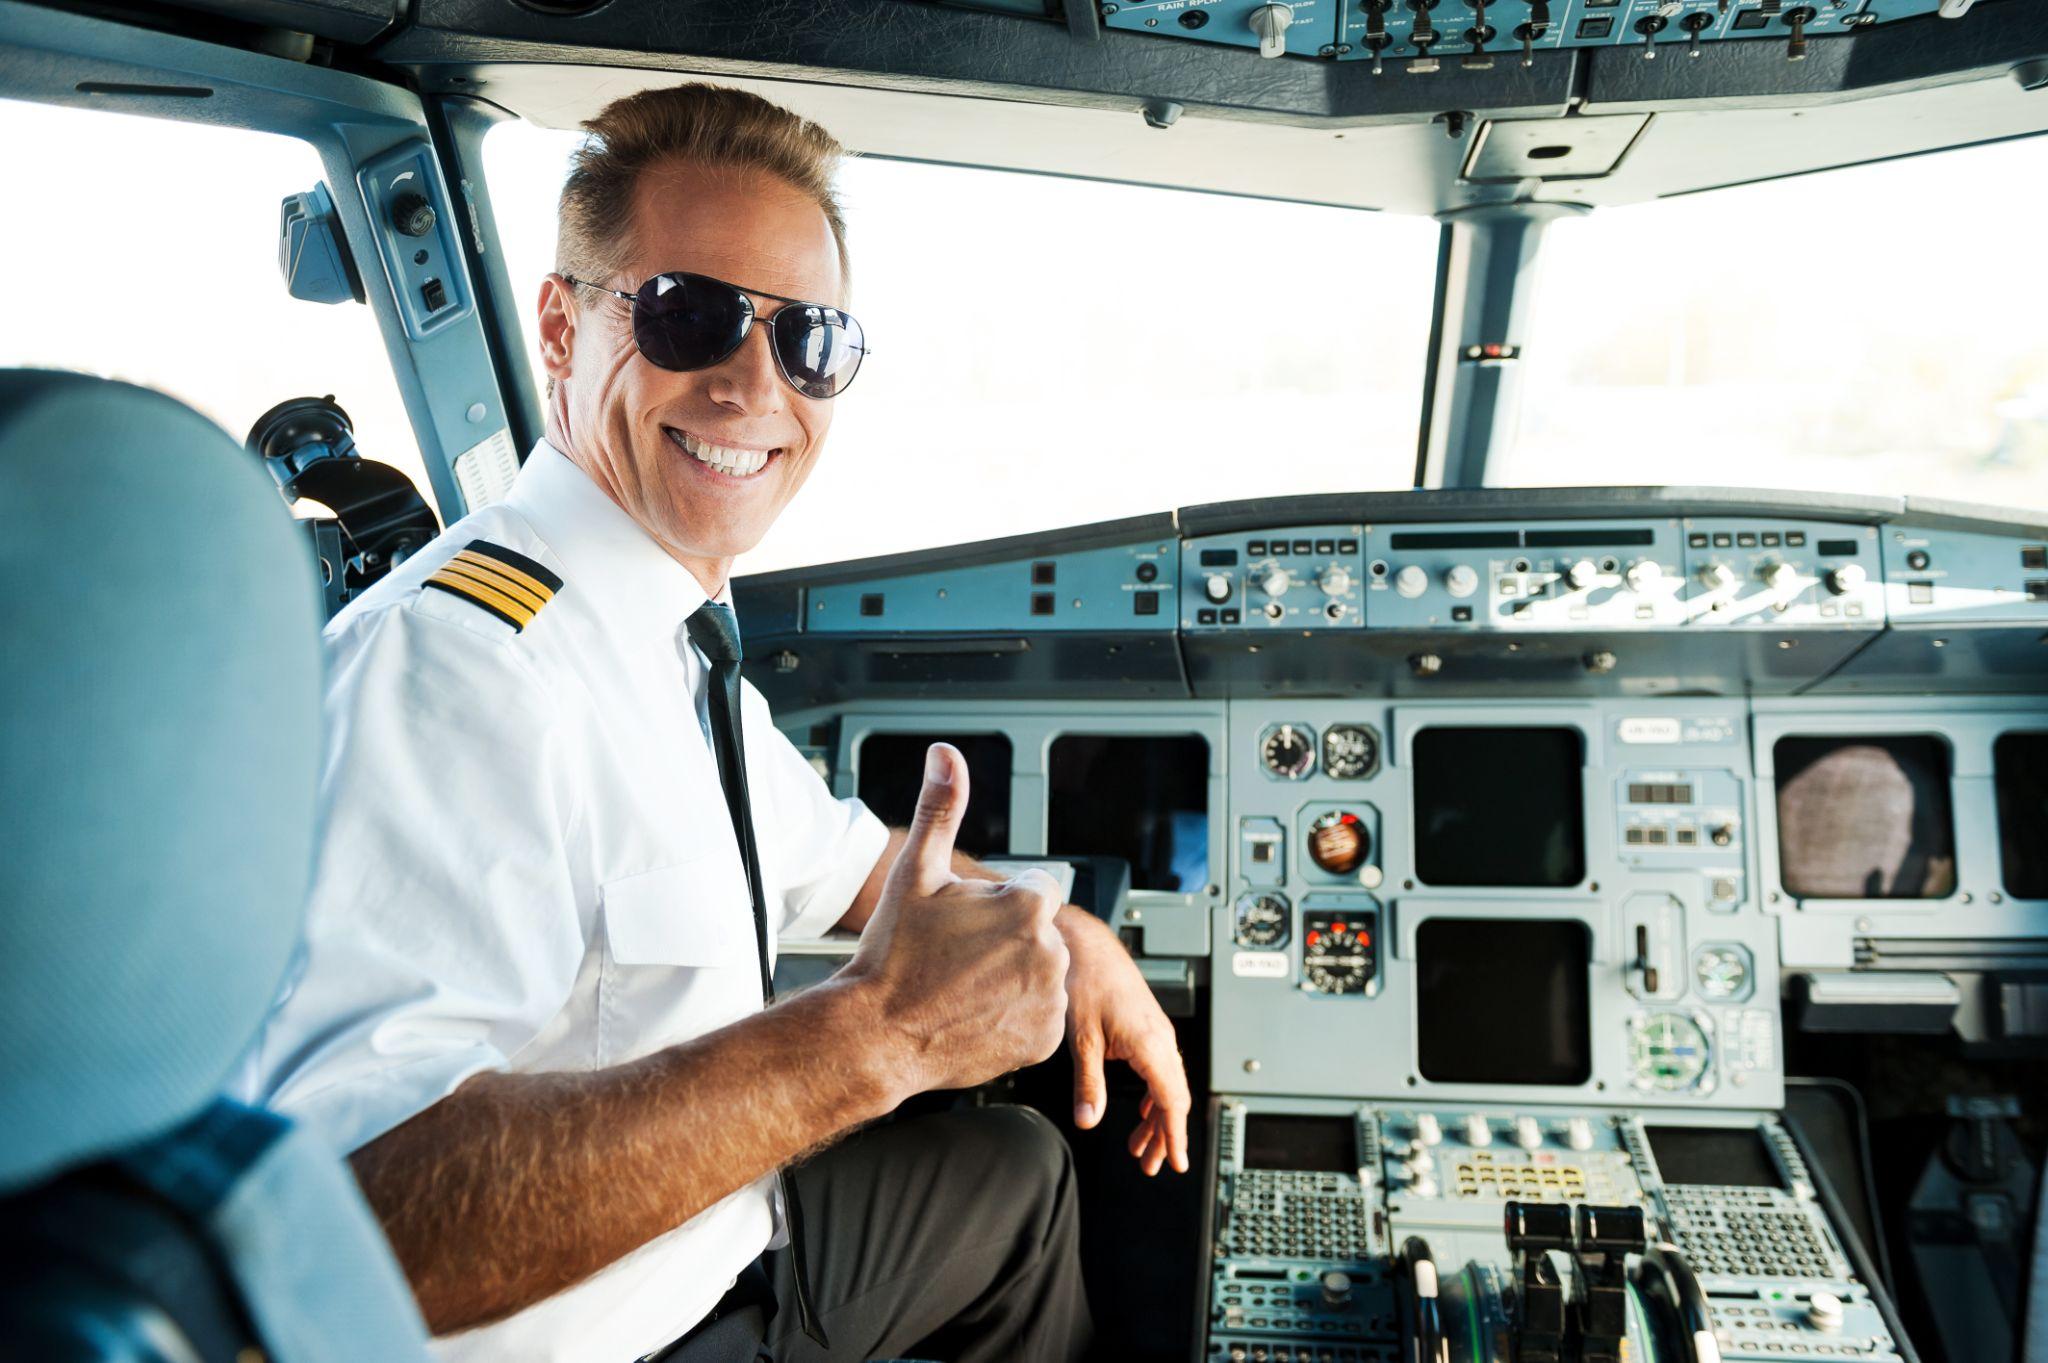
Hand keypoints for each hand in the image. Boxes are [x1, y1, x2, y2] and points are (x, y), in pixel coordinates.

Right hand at [840, 744, 1069, 1095]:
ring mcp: (1050, 1000)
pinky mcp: (1045, 1039)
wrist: (875, 1036)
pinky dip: (1014, 1015)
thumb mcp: (915, 871)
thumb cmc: (893, 954)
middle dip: (1005, 939)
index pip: (1034, 888)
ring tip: (959, 987)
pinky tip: (973, 1014)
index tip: (962, 924)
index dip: (996, 903)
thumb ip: (941, 807)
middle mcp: (1051, 952)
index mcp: (1028, 906)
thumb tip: (945, 754)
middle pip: (1037, 930)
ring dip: (1011, 976)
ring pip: (1039, 971)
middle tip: (954, 958)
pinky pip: (1039, 1015)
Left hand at [1062, 910, 1190, 1175]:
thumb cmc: (1085, 979)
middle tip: (1152, 1165)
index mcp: (1151, 1044)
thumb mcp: (1082, 1038)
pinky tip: (1143, 1110)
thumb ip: (1088, 1082)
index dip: (1175, 1136)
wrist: (1085, 942)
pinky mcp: (1146, 1026)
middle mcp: (1160, 1038)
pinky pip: (1159, 1069)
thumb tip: (1088, 1119)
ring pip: (1166, 1085)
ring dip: (1157, 1117)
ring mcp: (1156, 1032)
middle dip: (1165, 1135)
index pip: (1172, 1102)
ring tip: (1142, 1147)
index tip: (1177, 1163)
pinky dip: (1154, 1095)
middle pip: (1173, 1098)